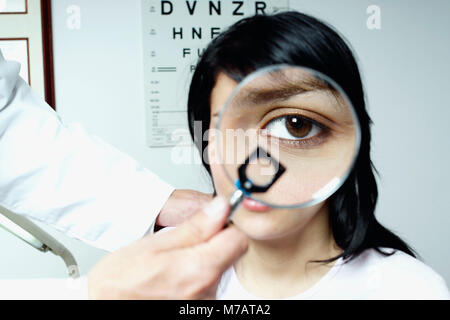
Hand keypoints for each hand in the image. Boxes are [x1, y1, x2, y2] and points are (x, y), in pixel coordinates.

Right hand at [88, 197, 247, 298]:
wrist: (102, 307)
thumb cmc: (120, 282)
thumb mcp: (154, 244)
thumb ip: (194, 227)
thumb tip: (221, 208)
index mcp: (199, 270)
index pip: (238, 240)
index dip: (226, 225)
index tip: (212, 221)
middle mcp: (208, 291)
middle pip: (230, 255)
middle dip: (213, 243)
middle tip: (183, 242)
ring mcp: (205, 304)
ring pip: (219, 269)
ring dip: (203, 260)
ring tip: (174, 262)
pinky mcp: (200, 310)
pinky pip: (208, 285)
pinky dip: (196, 277)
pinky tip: (174, 276)